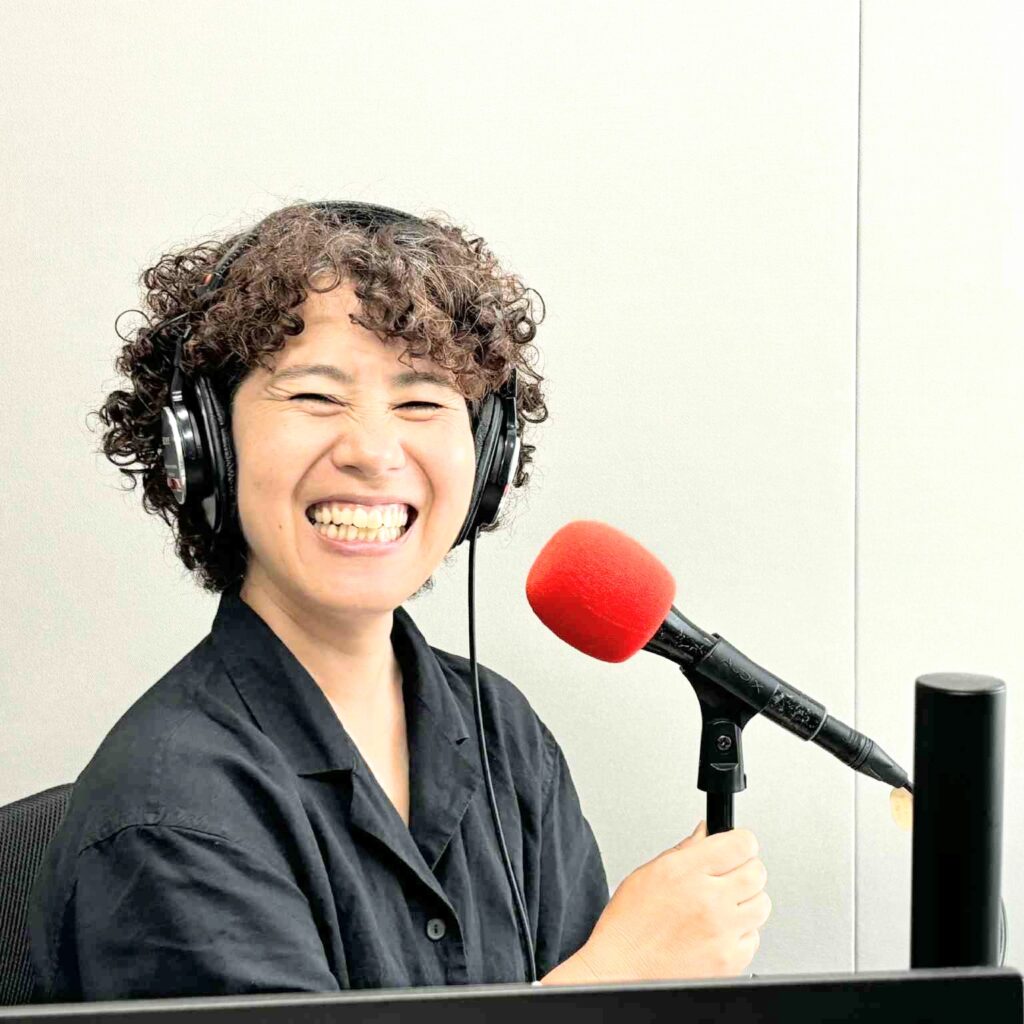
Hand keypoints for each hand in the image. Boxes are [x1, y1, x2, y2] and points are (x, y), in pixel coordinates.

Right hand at [577, 819, 770, 980]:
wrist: (622, 969)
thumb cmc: (629, 924)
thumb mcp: (649, 872)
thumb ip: (685, 849)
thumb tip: (706, 833)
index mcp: (686, 871)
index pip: (741, 843)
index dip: (741, 842)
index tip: (736, 846)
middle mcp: (708, 900)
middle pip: (757, 872)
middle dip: (746, 869)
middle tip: (730, 876)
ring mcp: (722, 932)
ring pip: (762, 904)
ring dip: (747, 901)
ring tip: (724, 906)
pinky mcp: (729, 960)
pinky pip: (754, 937)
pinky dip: (742, 933)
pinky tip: (719, 931)